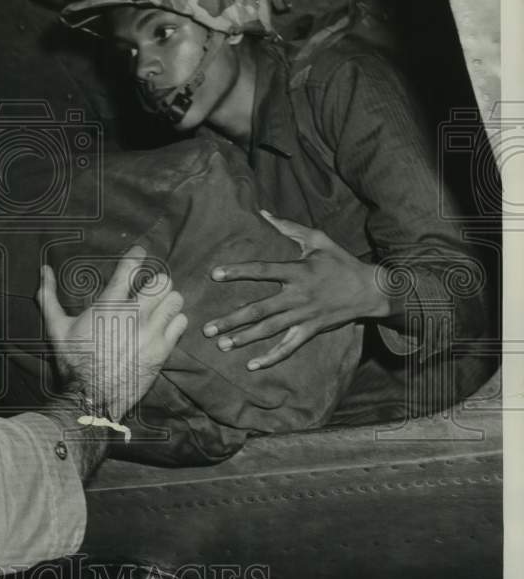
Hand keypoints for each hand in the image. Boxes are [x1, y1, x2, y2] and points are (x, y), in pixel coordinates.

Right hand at [37, 245, 187, 418]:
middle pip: (161, 281)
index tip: (140, 253)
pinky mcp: (162, 350)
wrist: (91, 398)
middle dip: (156, 282)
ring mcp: (151, 333)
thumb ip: (49, 297)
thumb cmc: (73, 362)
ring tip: (160, 307)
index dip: (137, 256)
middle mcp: (133, 315)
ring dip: (168, 301)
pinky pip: (181, 323)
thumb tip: (43, 270)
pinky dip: (175, 322)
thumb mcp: (57, 328)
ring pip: (175, 299)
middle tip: (150, 289)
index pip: (130, 268)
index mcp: (108, 305)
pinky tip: (165, 326)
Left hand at [202, 210, 388, 369]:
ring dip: (244, 339)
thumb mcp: (318, 240)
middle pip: (259, 310)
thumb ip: (289, 227)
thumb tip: (263, 213)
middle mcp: (298, 296)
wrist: (370, 290)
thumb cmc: (340, 262)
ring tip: (221, 345)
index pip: (262, 271)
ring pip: (269, 330)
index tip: (214, 274)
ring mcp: (304, 315)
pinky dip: (271, 358)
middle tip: (207, 328)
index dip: (238, 272)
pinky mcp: (311, 330)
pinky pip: (289, 347)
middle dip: (232, 320)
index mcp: (297, 271)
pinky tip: (252, 365)